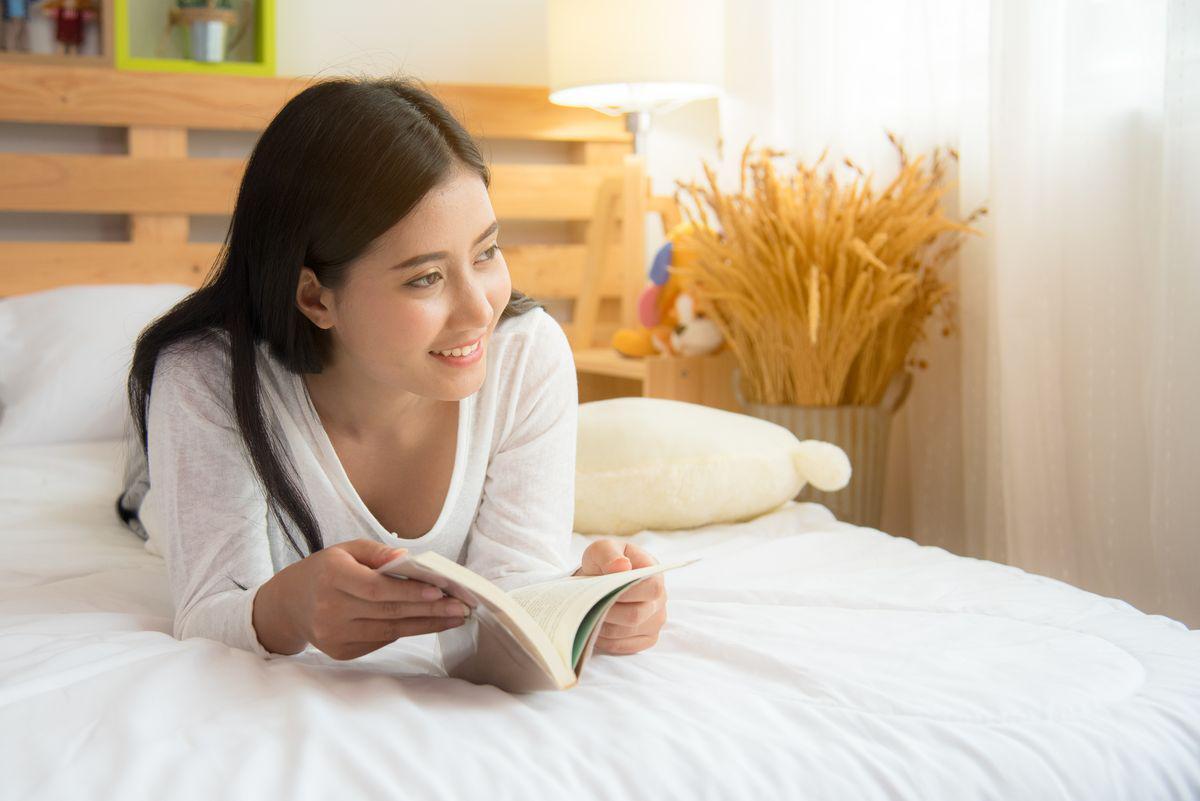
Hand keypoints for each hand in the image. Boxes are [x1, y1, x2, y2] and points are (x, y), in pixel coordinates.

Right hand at [253, 539, 469, 660]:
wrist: (290, 605)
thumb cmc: (325, 570)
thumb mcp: (346, 550)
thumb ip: (378, 553)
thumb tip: (408, 559)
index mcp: (331, 578)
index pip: (377, 588)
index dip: (410, 591)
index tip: (442, 590)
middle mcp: (330, 610)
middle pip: (389, 612)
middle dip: (430, 610)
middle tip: (461, 606)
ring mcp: (334, 635)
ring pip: (390, 631)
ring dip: (426, 625)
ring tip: (454, 617)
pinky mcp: (341, 652)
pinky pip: (381, 640)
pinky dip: (407, 631)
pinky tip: (428, 623)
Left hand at [574, 539, 666, 655]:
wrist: (600, 579)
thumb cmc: (603, 562)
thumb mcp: (601, 549)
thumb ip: (609, 554)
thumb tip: (622, 566)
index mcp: (655, 573)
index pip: (652, 588)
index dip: (628, 592)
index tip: (604, 588)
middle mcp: (660, 598)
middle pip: (637, 615)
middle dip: (609, 611)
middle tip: (591, 603)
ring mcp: (655, 620)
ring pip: (628, 632)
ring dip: (604, 625)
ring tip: (591, 612)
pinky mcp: (646, 637)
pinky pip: (624, 646)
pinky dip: (605, 639)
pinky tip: (597, 625)